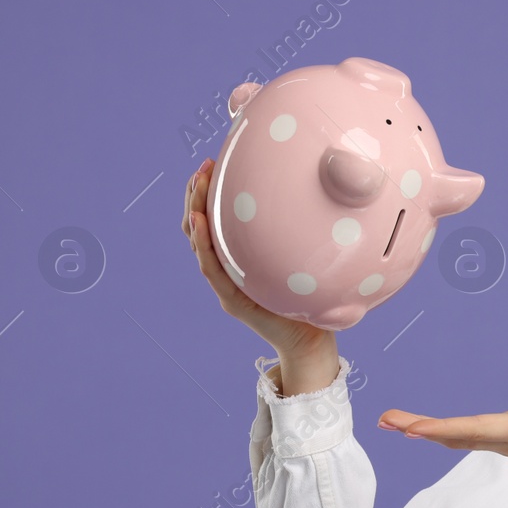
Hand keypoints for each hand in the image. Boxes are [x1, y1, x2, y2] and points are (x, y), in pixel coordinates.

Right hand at [182, 157, 334, 360]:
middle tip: (204, 167)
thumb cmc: (309, 297)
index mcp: (237, 258)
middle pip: (198, 227)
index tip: (211, 165)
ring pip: (199, 244)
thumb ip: (293, 230)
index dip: (205, 193)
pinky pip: (212, 269)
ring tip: (197, 183)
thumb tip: (308, 190)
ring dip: (195, 211)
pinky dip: (203, 243)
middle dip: (195, 195)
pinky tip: (200, 219)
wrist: (312, 342)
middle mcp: (226, 270)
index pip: (211, 221)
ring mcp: (226, 285)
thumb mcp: (300, 255)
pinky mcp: (233, 301)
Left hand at [378, 385, 507, 502]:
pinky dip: (442, 431)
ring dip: (425, 431)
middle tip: (384, 420)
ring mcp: (505, 443)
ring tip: (393, 424)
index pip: (473, 429)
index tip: (410, 428)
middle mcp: (506, 440)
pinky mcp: (507, 441)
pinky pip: (466, 437)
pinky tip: (428, 430)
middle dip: (419, 429)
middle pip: (455, 436)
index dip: (441, 428)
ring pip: (457, 438)